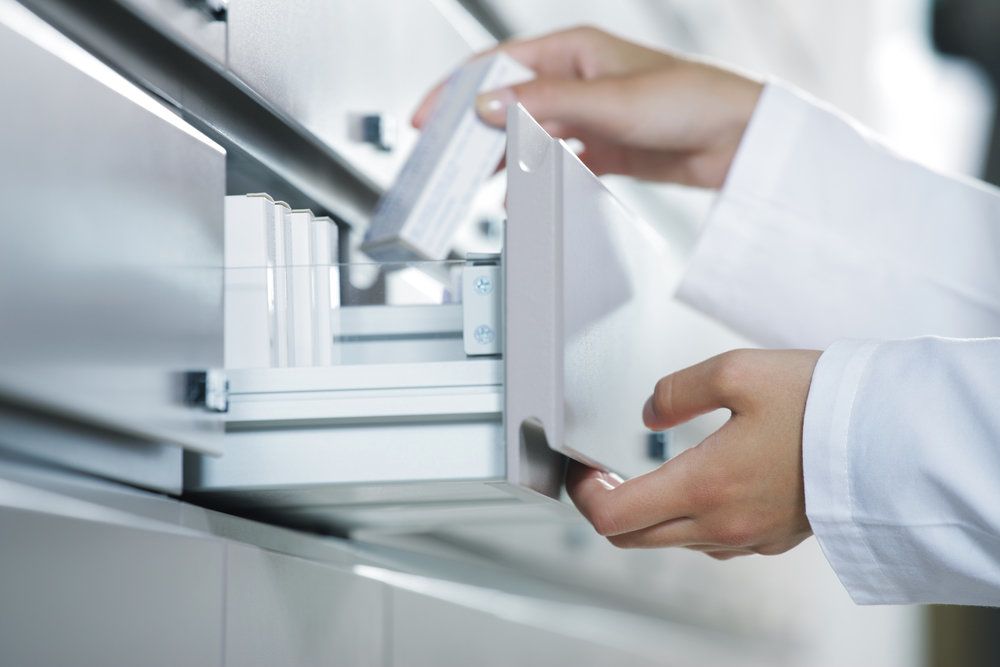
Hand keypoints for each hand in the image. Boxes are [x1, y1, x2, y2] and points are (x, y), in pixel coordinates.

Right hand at [412, 26, 762, 188]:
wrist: (740, 141)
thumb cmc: (690, 100)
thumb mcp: (609, 100)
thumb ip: (544, 103)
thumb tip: (487, 106)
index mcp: (574, 51)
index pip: (497, 66)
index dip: (457, 91)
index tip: (428, 119)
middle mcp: (577, 81)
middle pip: (508, 104)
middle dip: (475, 132)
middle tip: (443, 162)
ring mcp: (589, 116)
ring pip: (530, 137)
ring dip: (503, 160)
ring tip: (473, 184)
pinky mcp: (604, 149)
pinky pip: (558, 164)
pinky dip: (537, 181)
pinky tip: (520, 197)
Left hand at [566, 349, 820, 558]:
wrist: (891, 438)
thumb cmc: (820, 404)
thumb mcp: (737, 372)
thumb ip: (676, 393)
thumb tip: (650, 415)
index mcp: (704, 487)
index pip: (613, 516)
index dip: (583, 494)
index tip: (581, 470)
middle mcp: (722, 524)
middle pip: (634, 538)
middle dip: (608, 506)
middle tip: (602, 472)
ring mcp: (749, 539)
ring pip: (672, 542)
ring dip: (649, 515)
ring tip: (650, 475)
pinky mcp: (773, 540)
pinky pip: (712, 543)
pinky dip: (689, 521)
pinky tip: (702, 487)